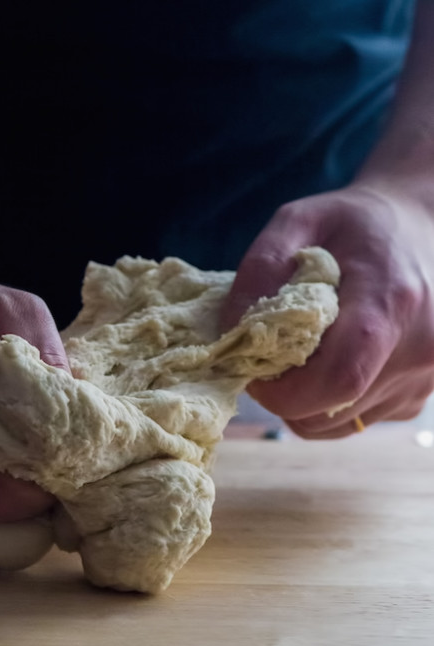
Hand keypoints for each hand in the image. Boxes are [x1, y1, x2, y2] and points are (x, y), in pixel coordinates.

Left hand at [220, 184, 433, 437]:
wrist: (420, 228)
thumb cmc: (354, 224)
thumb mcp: (298, 221)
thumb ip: (260, 268)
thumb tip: (230, 330)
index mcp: (390, 302)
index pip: (339, 377)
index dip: (282, 389)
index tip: (250, 365)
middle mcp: (418, 349)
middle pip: (332, 408)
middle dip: (283, 392)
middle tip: (266, 353)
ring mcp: (424, 379)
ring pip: (338, 423)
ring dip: (303, 399)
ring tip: (300, 350)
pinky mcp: (418, 396)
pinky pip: (354, 420)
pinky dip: (326, 402)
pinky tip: (328, 358)